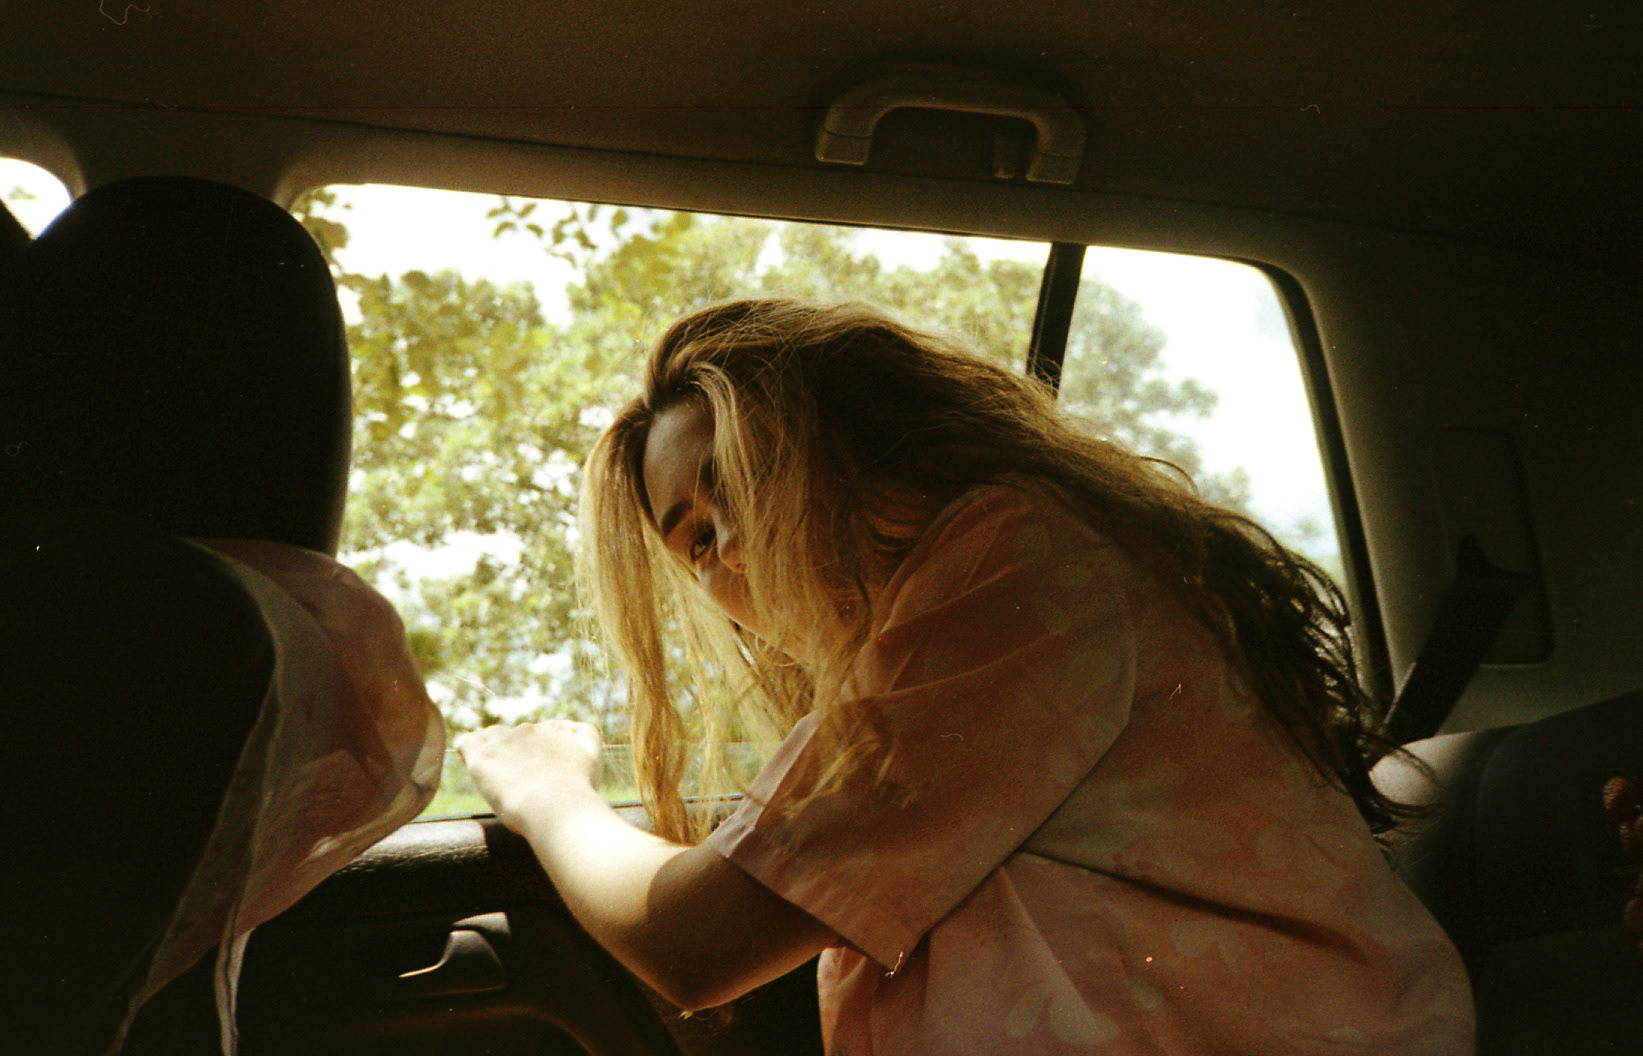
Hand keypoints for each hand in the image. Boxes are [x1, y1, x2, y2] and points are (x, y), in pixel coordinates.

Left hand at [454, 719, 603, 830]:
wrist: (557, 805)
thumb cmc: (577, 790)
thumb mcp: (592, 756)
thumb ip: (586, 735)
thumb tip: (572, 728)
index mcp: (555, 729)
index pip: (539, 735)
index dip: (536, 755)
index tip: (538, 775)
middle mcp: (529, 730)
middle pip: (515, 736)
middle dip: (515, 754)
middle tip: (521, 784)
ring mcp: (504, 741)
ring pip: (490, 737)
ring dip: (492, 752)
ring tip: (497, 778)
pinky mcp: (483, 756)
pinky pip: (466, 743)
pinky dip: (467, 752)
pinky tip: (474, 767)